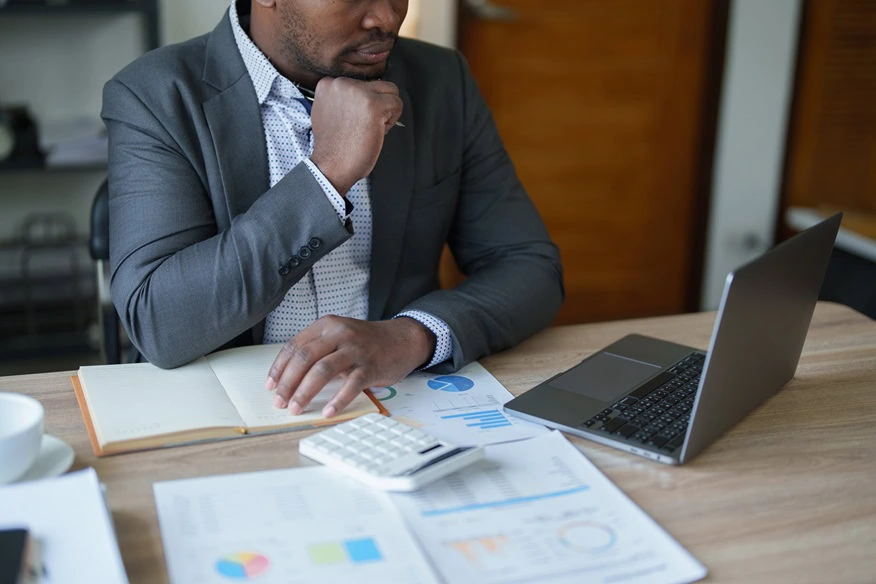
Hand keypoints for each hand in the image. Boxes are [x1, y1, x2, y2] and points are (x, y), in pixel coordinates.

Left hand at [265, 316, 434, 417]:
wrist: (402, 339)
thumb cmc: (366, 342)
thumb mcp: (339, 336)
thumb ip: (318, 350)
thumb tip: (289, 378)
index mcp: (326, 325)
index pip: (294, 346)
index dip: (278, 368)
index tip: (270, 386)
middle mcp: (339, 333)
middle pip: (305, 358)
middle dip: (288, 383)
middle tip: (280, 401)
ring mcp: (355, 349)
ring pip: (322, 370)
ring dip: (305, 392)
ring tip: (296, 408)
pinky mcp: (370, 365)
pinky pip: (350, 385)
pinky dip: (337, 400)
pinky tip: (328, 411)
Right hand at [309, 77, 402, 194]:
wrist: (332, 166)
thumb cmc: (334, 147)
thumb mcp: (328, 112)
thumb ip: (342, 98)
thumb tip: (362, 92)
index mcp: (328, 84)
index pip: (361, 83)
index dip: (363, 104)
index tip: (354, 120)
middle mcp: (341, 84)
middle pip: (377, 85)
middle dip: (377, 106)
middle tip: (364, 126)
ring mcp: (358, 92)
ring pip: (390, 91)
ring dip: (386, 111)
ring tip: (371, 128)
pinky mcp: (373, 104)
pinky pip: (397, 104)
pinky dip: (392, 120)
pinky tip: (378, 131)